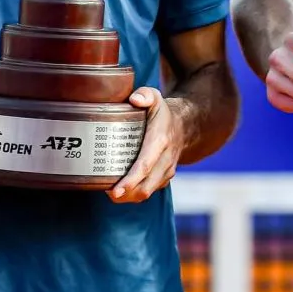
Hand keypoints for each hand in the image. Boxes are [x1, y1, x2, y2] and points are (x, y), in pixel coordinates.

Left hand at [108, 87, 183, 203]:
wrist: (184, 125)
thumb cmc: (163, 113)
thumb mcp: (155, 97)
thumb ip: (145, 95)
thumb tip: (135, 99)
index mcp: (160, 141)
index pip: (145, 165)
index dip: (130, 180)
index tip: (116, 190)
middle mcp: (166, 159)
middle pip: (146, 185)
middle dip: (126, 194)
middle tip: (108, 193)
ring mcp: (166, 171)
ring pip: (147, 191)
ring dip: (129, 196)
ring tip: (111, 192)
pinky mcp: (164, 178)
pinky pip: (149, 190)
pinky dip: (135, 194)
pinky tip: (121, 190)